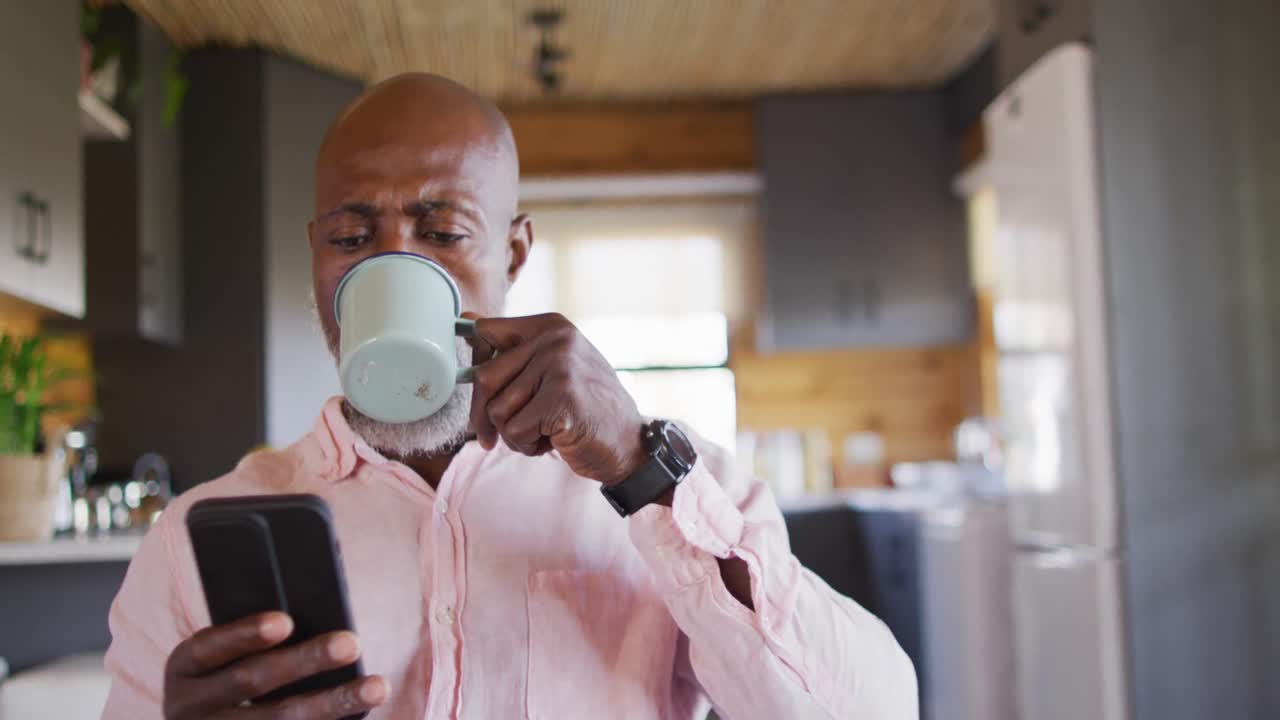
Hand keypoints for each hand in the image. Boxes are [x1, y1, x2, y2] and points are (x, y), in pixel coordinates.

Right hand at [163, 611, 387, 718]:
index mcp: (184, 668)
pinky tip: (359, 715)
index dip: (246, 633)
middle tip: (351, 643)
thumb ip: (254, 640)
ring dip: (332, 703)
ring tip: (376, 686)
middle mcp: (188, 707)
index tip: (287, 621)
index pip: (210, 646)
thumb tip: (309, 621)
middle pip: (251, 682)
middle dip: (305, 661)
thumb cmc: (229, 674)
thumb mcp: (224, 657)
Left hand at [467, 313, 646, 484]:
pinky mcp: (562, 401)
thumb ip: (513, 348)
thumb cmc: (584, 407)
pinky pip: (515, 431)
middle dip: (485, 415)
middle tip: (498, 434)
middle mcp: (556, 340)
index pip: (484, 332)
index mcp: (551, 326)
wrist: (629, 442)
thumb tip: (464, 321)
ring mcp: (560, 368)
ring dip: (512, 434)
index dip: (478, 366)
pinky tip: (553, 441)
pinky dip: (527, 446)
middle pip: (483, 377)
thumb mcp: (553, 367)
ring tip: (542, 432)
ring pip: (496, 410)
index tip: (491, 390)